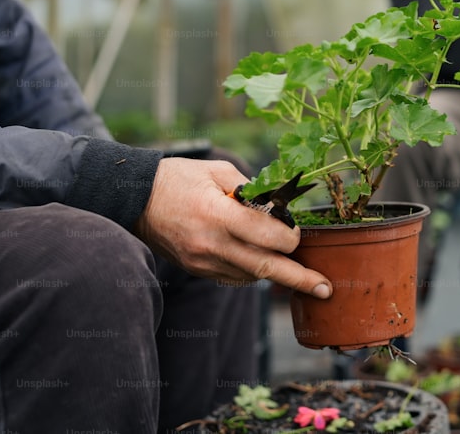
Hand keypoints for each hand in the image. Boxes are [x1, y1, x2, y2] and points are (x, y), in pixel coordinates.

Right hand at [135, 158, 331, 298]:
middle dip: (300, 279)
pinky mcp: (197, 270)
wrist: (134, 199)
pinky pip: (234, 276)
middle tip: (326, 288)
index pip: (266, 235)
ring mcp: (202, 261)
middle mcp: (210, 244)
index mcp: (217, 215)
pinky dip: (253, 270)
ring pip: (252, 275)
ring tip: (296, 268)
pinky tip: (261, 259)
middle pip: (265, 267)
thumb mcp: (218, 171)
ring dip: (275, 270)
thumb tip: (278, 206)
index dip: (289, 236)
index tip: (296, 232)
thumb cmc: (178, 179)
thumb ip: (251, 188)